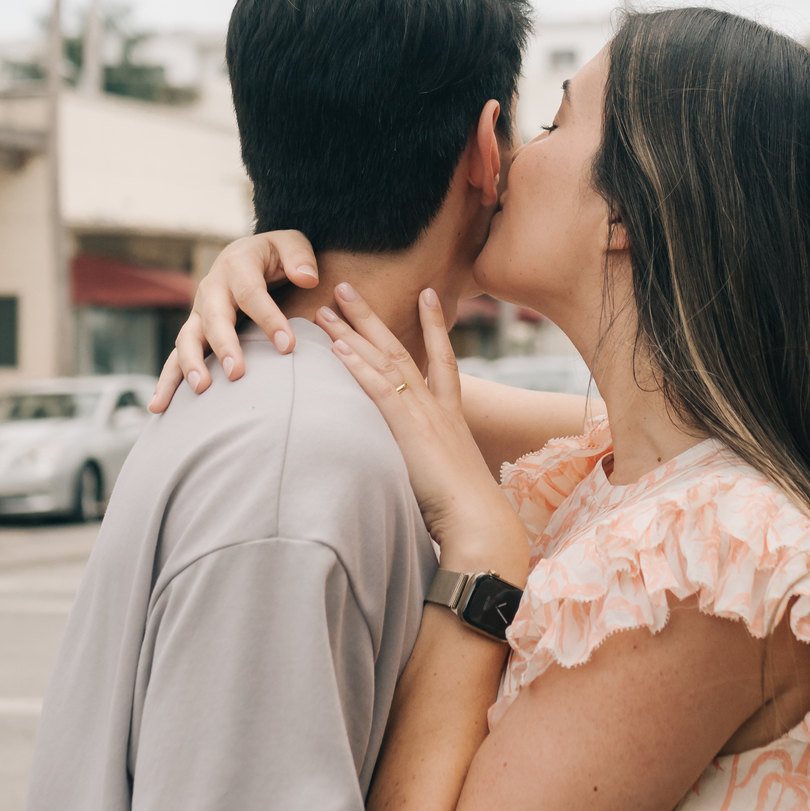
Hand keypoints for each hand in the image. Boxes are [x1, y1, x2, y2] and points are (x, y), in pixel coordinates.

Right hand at [149, 231, 318, 412]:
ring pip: (188, 339)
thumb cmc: (272, 255)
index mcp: (236, 265)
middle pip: (214, 318)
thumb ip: (299, 256)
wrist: (244, 257)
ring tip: (201, 389)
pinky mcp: (194, 331)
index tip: (288, 346)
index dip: (269, 319)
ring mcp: (199, 312)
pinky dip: (167, 381)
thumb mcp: (289, 244)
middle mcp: (211, 289)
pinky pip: (176, 357)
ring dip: (191, 364)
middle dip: (224, 346)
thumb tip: (307, 277)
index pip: (251, 294)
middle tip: (237, 372)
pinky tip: (159, 407)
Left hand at [323, 285, 528, 582]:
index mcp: (451, 417)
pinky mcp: (408, 428)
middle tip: (346, 287)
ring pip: (386, 360)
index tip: (427, 294)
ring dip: (355, 330)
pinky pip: (379, 388)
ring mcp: (424, 414)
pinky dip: (358, 365)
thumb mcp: (449, 480)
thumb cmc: (467, 513)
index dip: (434, 326)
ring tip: (330, 305)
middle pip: (401, 349)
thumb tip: (421, 476)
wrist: (479, 522)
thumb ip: (432, 467)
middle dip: (372, 317)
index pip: (442, 359)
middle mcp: (438, 407)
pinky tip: (338, 347)